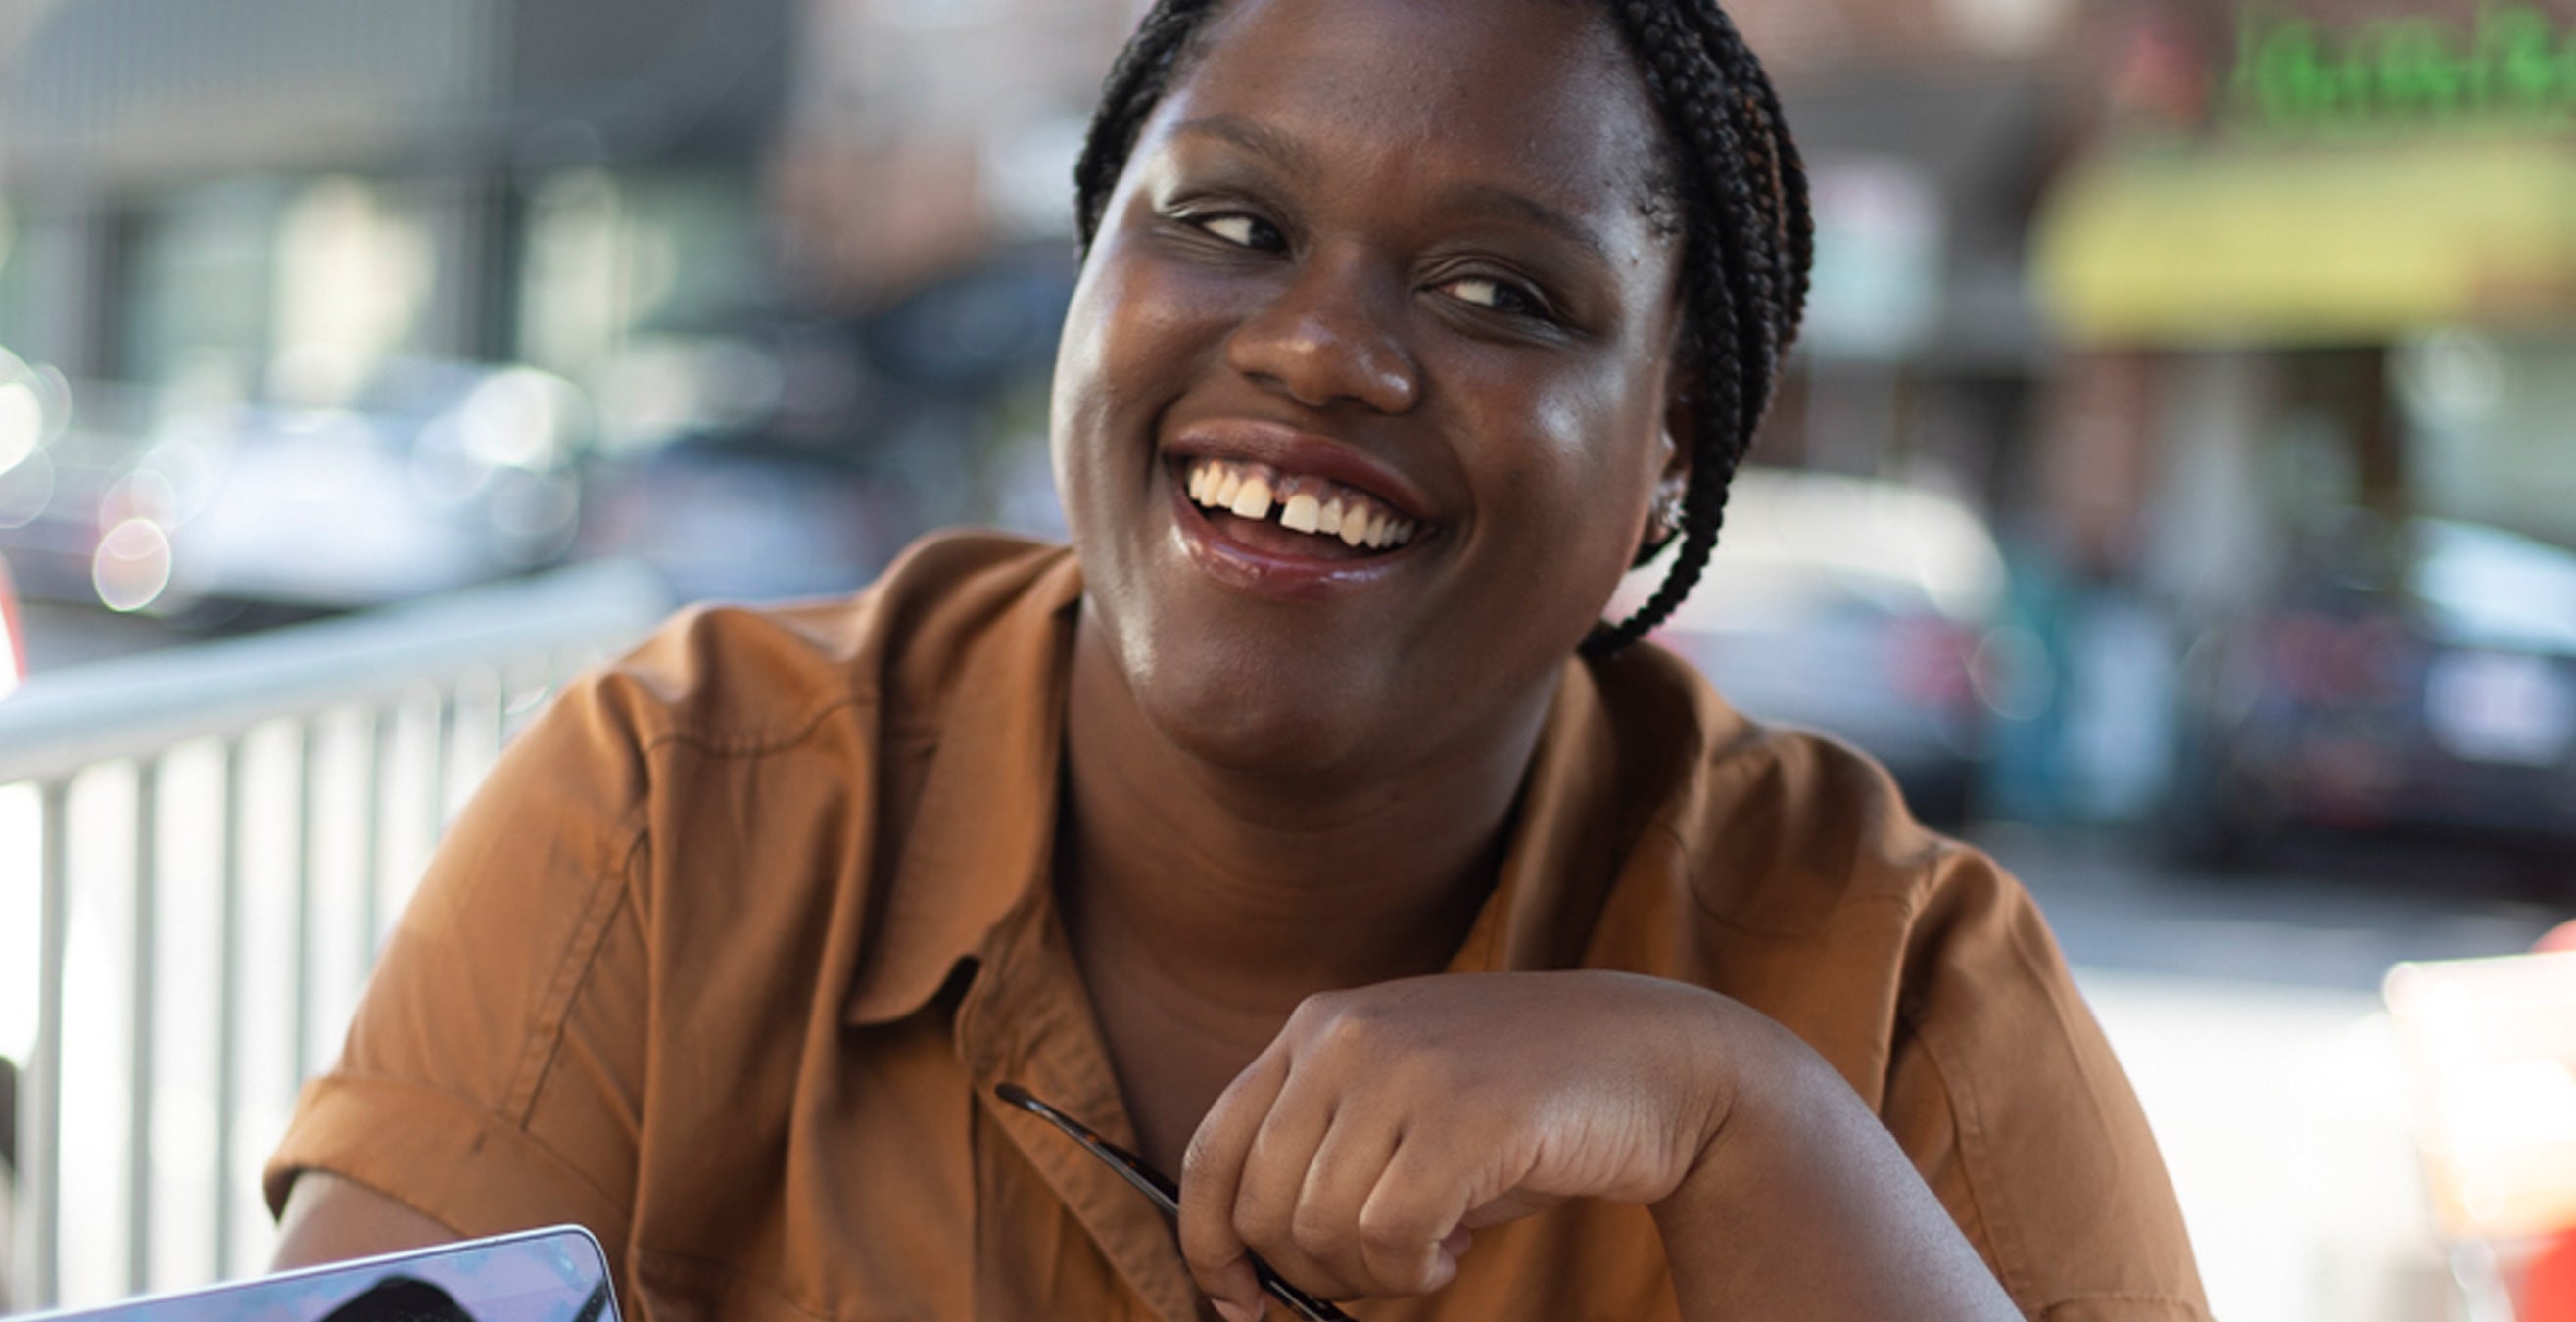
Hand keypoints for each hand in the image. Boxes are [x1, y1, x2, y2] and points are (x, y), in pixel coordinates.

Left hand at [1177, 970, 1744, 1315]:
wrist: (1660, 1062)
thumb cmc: (1524, 1109)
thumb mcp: (1403, 1115)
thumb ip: (1324, 1165)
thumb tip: (1249, 1280)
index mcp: (1316, 1027)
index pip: (1212, 1150)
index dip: (1209, 1245)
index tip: (1236, 1306)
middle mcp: (1345, 1035)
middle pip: (1262, 1207)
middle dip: (1312, 1274)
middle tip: (1385, 1275)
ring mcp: (1404, 1066)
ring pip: (1322, 1229)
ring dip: (1376, 1276)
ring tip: (1436, 1247)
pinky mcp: (1465, 1112)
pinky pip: (1388, 1237)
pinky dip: (1416, 1272)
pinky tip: (1458, 1247)